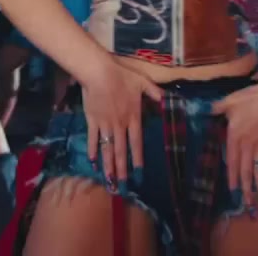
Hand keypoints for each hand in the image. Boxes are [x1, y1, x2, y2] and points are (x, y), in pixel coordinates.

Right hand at [79, 59, 163, 191]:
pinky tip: (92, 161)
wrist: (99, 73)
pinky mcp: (92, 121)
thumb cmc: (122, 76)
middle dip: (122, 168)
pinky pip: (93, 138)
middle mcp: (119, 125)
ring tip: (109, 179)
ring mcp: (105, 124)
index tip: (139, 171)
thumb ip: (154, 92)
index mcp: (133, 117)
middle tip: (122, 184)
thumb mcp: (143, 82)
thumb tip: (164, 98)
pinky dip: (92, 150)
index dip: (137, 157)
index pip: (137, 142)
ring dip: (108, 164)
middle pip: (121, 151)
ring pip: (107, 148)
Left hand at [212, 82, 257, 213]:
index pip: (232, 162)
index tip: (233, 193)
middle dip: (247, 190)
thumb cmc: (249, 99)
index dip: (233, 178)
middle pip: (246, 172)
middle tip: (247, 206)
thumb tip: (200, 110)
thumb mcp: (227, 102)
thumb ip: (214, 109)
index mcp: (235, 138)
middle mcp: (248, 147)